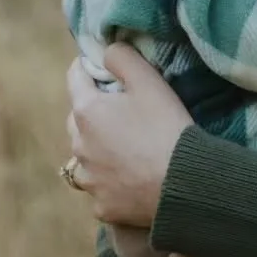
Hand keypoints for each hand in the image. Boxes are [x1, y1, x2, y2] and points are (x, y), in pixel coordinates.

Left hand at [65, 45, 188, 226]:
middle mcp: (78, 146)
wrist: (182, 184)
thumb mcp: (149, 82)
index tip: (100, 65)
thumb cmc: (166, 128)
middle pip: (77, 119)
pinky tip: (131, 180)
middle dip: (92, 111)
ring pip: (85, 158)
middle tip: (121, 110)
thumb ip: (123, 58)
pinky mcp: (102, 206)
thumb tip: (106, 50)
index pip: (75, 77)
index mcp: (87, 111)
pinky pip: (100, 188)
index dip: (88, 67)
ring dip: (97, 150)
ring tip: (125, 149)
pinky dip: (111, 182)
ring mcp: (89, 179)